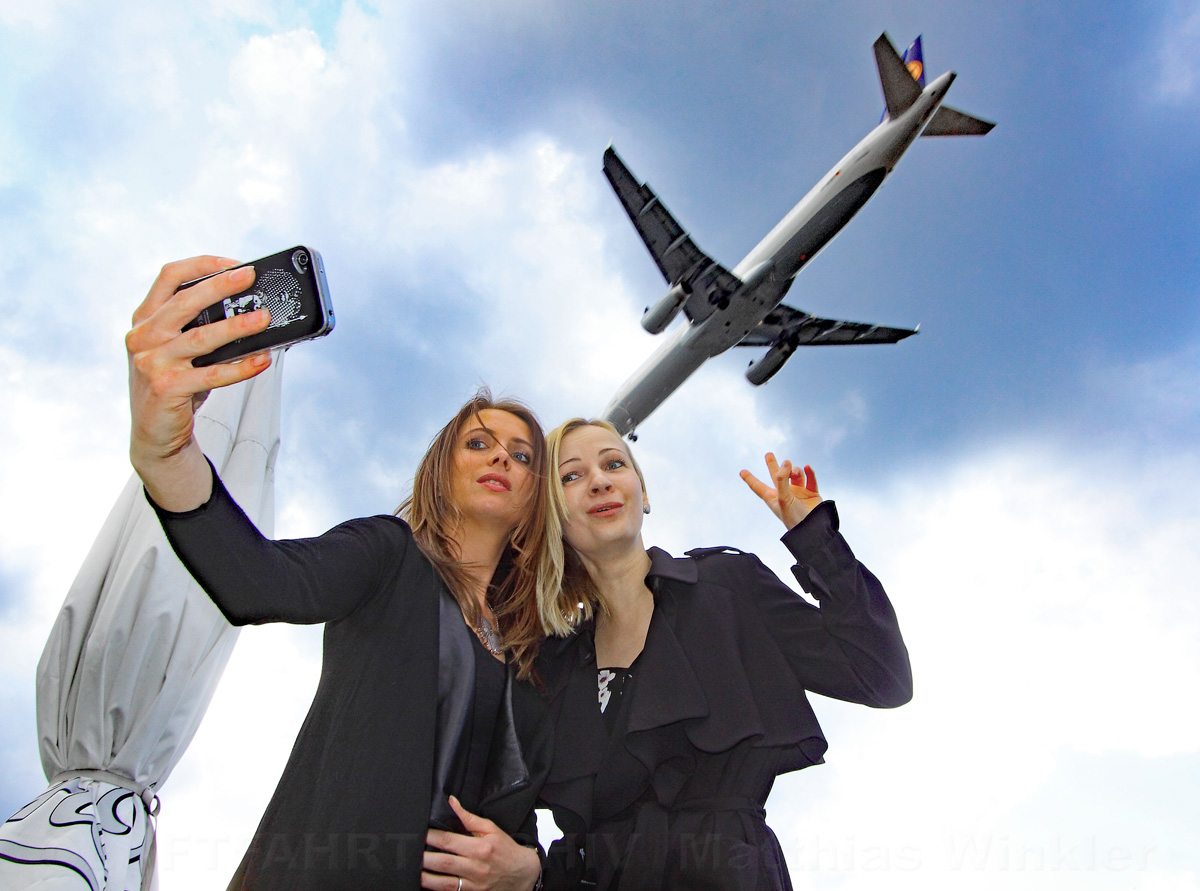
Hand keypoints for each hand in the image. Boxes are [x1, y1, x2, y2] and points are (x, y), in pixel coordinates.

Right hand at [126, 256, 272, 509]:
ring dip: (236, 327)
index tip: (233, 263)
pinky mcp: (166, 388)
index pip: (169, 277)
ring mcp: (151, 362)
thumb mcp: (180, 350)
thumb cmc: (175, 385)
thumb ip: (200, 328)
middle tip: (250, 277)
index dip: (201, 265)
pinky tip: (262, 360)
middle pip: (184, 301)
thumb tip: (253, 312)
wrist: (156, 433)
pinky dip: (240, 367)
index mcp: (146, 319)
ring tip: (264, 319)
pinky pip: (212, 374)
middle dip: (220, 286)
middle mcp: (143, 337)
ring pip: (200, 338)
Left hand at [422, 797, 540, 890]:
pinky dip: (438, 889)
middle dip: (425, 857)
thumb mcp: (491, 829)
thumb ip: (469, 817)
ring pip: (445, 882)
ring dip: (427, 877)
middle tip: (412, 852)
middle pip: (444, 862)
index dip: (432, 837)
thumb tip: (452, 802)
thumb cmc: (506, 849)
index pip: (450, 841)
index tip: (421, 833)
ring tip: (415, 870)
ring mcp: (474, 884)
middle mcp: (476, 867)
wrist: (523, 873)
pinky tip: (427, 883)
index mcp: (480, 848)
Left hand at [740, 453, 822, 530]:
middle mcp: (785, 494)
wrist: (814, 529)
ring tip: (795, 474)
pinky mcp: (811, 494)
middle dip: (773, 465)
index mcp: (773, 498)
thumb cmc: (794, 518)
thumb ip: (782, 479)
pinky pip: (810, 479)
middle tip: (768, 454)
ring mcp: (799, 493)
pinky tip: (807, 468)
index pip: (758, 486)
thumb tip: (785, 462)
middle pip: (777, 476)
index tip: (741, 471)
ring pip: (795, 475)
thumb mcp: (783, 499)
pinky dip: (810, 473)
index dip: (750, 479)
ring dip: (795, 470)